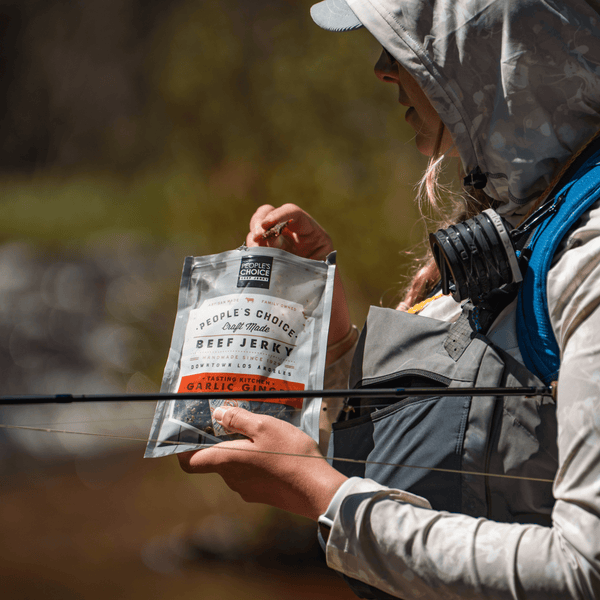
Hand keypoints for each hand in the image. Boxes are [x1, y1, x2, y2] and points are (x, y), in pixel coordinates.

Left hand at [178, 407, 347, 520]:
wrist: (316, 490)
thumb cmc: (290, 455)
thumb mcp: (264, 426)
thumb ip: (237, 419)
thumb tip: (216, 414)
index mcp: (227, 461)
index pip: (189, 461)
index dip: (182, 449)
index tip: (188, 433)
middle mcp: (232, 478)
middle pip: (214, 459)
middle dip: (220, 440)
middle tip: (234, 419)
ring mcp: (247, 489)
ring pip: (234, 465)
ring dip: (240, 449)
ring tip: (260, 432)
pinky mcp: (262, 494)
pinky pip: (250, 474)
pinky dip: (254, 460)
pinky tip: (274, 450)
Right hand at [246, 204, 354, 360]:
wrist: (326, 324)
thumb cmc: (329, 302)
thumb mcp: (320, 279)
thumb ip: (301, 266)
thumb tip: (274, 255)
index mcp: (314, 238)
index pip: (295, 215)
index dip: (279, 215)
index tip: (265, 227)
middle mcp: (295, 240)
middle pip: (271, 216)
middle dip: (260, 222)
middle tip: (256, 238)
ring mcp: (280, 251)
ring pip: (259, 232)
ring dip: (252, 237)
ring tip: (253, 251)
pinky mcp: (268, 264)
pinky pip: (254, 253)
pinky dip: (249, 254)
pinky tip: (248, 262)